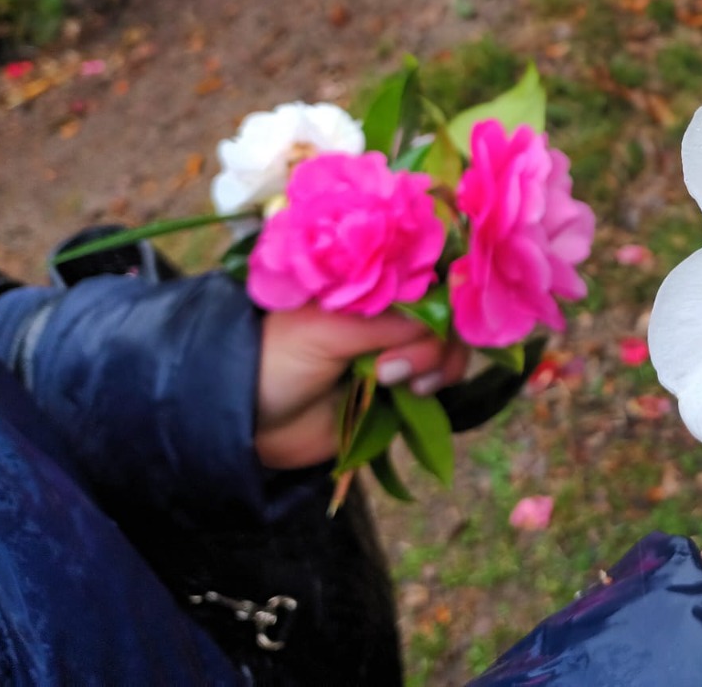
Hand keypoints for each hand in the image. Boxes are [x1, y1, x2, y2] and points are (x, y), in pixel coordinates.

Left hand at [255, 307, 469, 468]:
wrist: (252, 423)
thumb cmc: (279, 360)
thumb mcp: (330, 329)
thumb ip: (388, 323)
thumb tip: (441, 324)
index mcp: (371, 288)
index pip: (429, 279)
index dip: (442, 297)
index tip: (429, 324)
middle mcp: (389, 316)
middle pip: (445, 317)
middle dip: (432, 344)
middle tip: (392, 369)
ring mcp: (398, 353)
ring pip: (448, 349)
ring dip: (439, 366)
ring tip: (407, 386)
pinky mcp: (400, 391)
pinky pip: (439, 382)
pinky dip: (437, 386)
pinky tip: (415, 394)